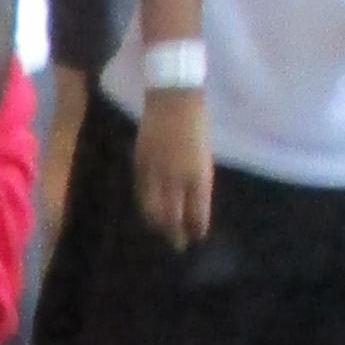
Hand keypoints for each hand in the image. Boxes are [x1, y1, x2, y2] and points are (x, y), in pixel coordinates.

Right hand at [136, 85, 213, 246]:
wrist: (174, 99)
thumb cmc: (196, 125)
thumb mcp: (204, 156)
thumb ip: (197, 181)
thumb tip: (191, 203)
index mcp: (199, 176)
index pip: (197, 213)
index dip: (196, 229)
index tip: (196, 238)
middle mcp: (177, 179)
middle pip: (173, 217)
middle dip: (175, 234)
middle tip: (178, 246)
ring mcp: (156, 172)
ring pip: (154, 209)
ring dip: (159, 225)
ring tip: (162, 233)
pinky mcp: (140, 165)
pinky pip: (142, 194)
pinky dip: (146, 207)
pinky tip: (149, 213)